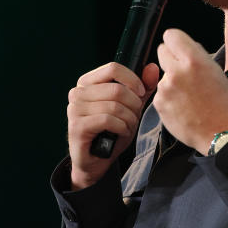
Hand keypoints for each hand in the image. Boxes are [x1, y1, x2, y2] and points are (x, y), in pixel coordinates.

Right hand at [67, 61, 158, 189]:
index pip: (113, 68)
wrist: (97, 160)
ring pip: (114, 106)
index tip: (141, 93)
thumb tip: (152, 67)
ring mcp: (74, 109)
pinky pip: (108, 120)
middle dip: (134, 105)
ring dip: (129, 119)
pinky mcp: (77, 126)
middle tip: (134, 117)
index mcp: (88, 82)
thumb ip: (143, 87)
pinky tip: (121, 133)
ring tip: (128, 126)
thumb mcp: (131, 107)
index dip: (133, 80)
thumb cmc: (113, 131)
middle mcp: (77, 92)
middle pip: (117, 89)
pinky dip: (122, 128)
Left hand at [153, 29, 227, 154]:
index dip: (176, 41)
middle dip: (171, 58)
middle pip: (161, 51)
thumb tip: (185, 47)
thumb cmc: (222, 103)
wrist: (219, 133)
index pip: (171, 35)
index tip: (179, 48)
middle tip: (183, 70)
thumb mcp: (216, 71)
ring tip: (189, 95)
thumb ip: (198, 56)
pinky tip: (183, 106)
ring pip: (162, 74)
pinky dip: (169, 97)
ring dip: (171, 80)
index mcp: (194, 60)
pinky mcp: (159, 103)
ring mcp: (165, 88)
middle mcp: (176, 72)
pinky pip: (160, 92)